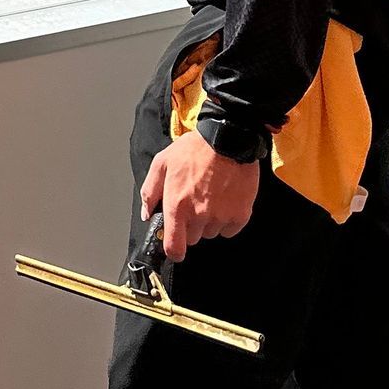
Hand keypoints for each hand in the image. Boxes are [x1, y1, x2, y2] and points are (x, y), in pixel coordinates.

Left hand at [143, 131, 259, 260]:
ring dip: (208, 221)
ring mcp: (221, 217)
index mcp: (178, 205)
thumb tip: (147, 213)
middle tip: (192, 203)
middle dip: (190, 226)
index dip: (173, 250)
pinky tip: (224, 200)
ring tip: (209, 196)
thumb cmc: (193, 149)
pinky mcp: (240, 215)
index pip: (174, 247)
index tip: (174, 246)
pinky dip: (226, 220)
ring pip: (211, 233)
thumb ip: (150, 191)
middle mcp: (199, 215)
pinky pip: (229, 230)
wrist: (227, 139)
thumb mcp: (162, 163)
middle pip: (193, 239)